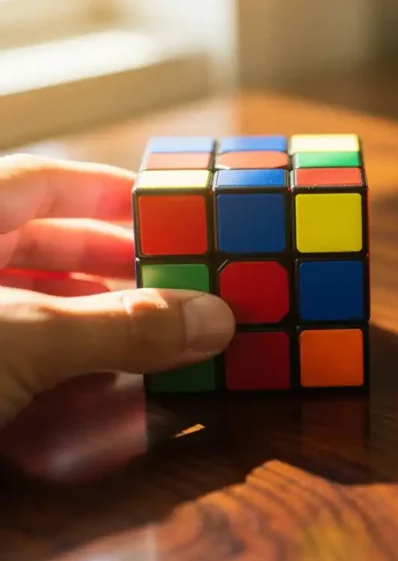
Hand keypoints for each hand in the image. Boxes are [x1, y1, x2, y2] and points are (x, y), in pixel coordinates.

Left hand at [0, 154, 234, 427]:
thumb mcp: (21, 337)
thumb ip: (120, 327)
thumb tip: (214, 322)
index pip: (43, 180)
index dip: (108, 190)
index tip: (168, 207)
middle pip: (45, 246)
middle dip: (116, 266)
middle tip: (177, 280)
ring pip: (35, 304)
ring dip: (96, 320)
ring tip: (154, 333)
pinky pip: (21, 353)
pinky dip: (63, 363)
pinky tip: (99, 380)